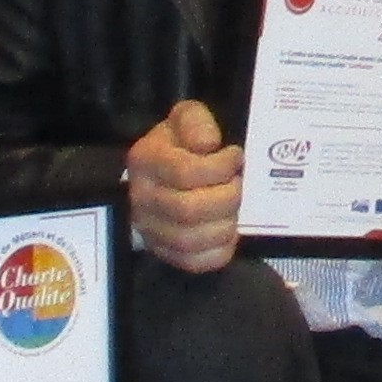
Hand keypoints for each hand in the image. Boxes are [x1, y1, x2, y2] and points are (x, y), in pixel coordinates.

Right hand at [124, 99, 244, 273]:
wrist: (161, 174)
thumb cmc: (180, 144)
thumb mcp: (186, 118)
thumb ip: (196, 121)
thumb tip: (208, 145)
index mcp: (145, 161)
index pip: (184, 172)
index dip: (219, 167)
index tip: (235, 156)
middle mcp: (142, 198)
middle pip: (189, 209)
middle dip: (227, 197)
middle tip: (239, 184)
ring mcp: (151, 230)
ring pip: (192, 240)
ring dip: (226, 224)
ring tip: (235, 208)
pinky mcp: (164, 253)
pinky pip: (195, 263)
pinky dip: (220, 251)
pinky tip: (229, 232)